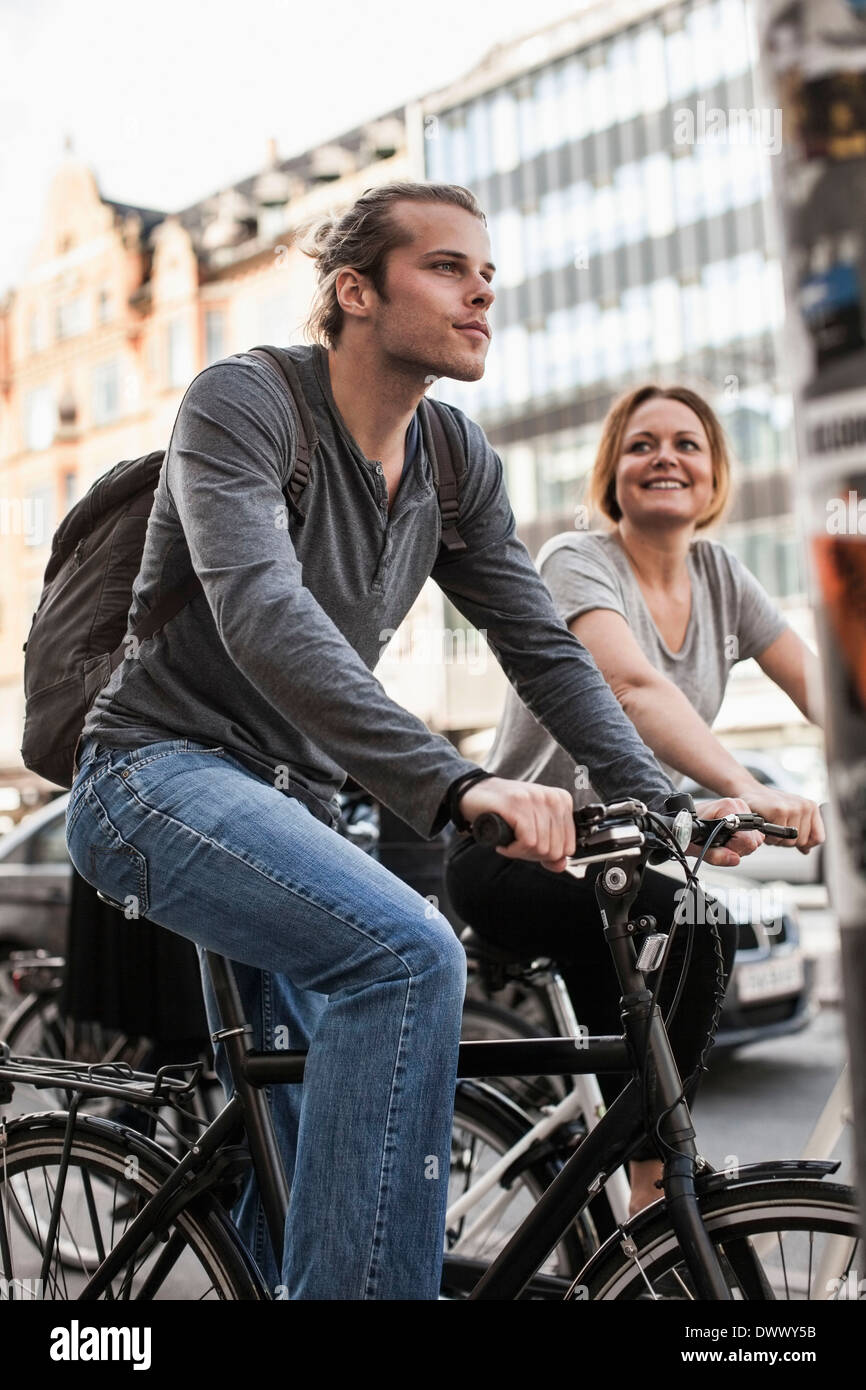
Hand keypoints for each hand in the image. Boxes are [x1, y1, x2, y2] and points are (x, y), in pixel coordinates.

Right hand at [457, 777, 575, 871]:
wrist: (475, 793)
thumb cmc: (505, 810)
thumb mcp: (533, 828)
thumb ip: (549, 847)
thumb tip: (560, 865)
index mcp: (562, 801)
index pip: (569, 846)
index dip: (548, 856)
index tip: (531, 849)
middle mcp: (552, 798)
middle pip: (555, 849)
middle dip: (533, 856)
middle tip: (517, 848)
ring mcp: (536, 799)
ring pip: (541, 847)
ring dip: (521, 853)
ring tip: (510, 844)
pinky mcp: (518, 804)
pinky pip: (527, 842)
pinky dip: (513, 850)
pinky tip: (504, 845)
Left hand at [692, 797, 763, 867]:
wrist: (682, 821)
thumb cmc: (686, 829)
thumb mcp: (695, 846)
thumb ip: (714, 855)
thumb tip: (734, 859)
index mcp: (728, 807)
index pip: (746, 839)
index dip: (733, 849)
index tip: (719, 846)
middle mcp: (739, 806)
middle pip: (753, 841)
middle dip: (736, 849)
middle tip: (718, 844)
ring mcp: (744, 810)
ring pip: (755, 840)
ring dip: (739, 847)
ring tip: (721, 841)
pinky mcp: (746, 817)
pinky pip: (754, 838)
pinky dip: (741, 843)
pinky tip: (727, 839)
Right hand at [733, 783, 823, 854]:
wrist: (749, 791)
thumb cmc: (769, 805)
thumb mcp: (789, 818)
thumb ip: (800, 834)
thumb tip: (807, 850)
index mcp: (811, 807)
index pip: (818, 838)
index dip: (805, 844)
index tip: (791, 839)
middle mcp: (806, 806)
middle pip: (802, 842)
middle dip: (786, 841)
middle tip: (775, 830)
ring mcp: (794, 808)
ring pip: (790, 841)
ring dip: (776, 839)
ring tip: (770, 826)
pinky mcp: (780, 810)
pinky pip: (777, 837)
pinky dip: (768, 836)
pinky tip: (764, 825)